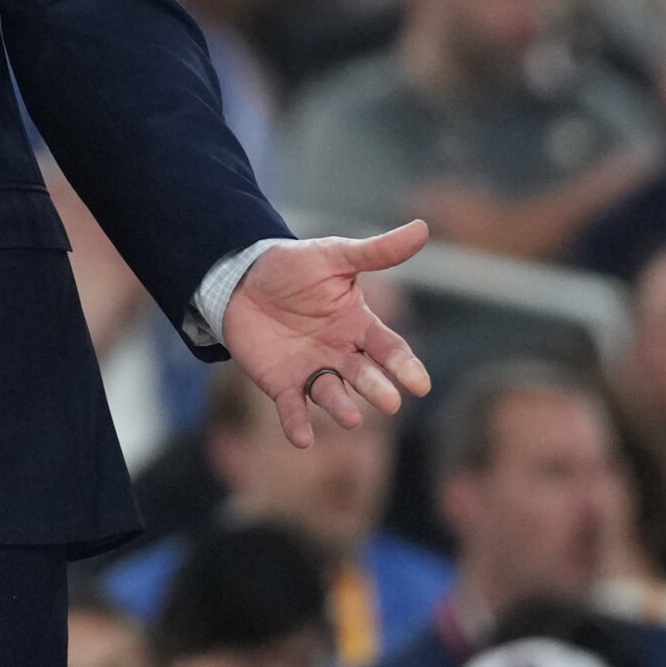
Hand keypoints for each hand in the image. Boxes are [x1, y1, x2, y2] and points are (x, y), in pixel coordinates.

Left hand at [221, 221, 432, 449]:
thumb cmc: (294, 268)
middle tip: (390, 402)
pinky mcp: (281, 383)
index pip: (389, 349)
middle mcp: (341, 353)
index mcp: (358, 326)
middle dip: (377, 388)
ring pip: (332, 394)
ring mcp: (312, 370)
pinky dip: (297, 424)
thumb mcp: (334, 257)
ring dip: (342, 408)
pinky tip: (301, 439)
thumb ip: (376, 252)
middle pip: (364, 375)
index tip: (420, 383)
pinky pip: (292, 407)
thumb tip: (423, 227)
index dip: (404, 366)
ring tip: (351, 419)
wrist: (242, 279)